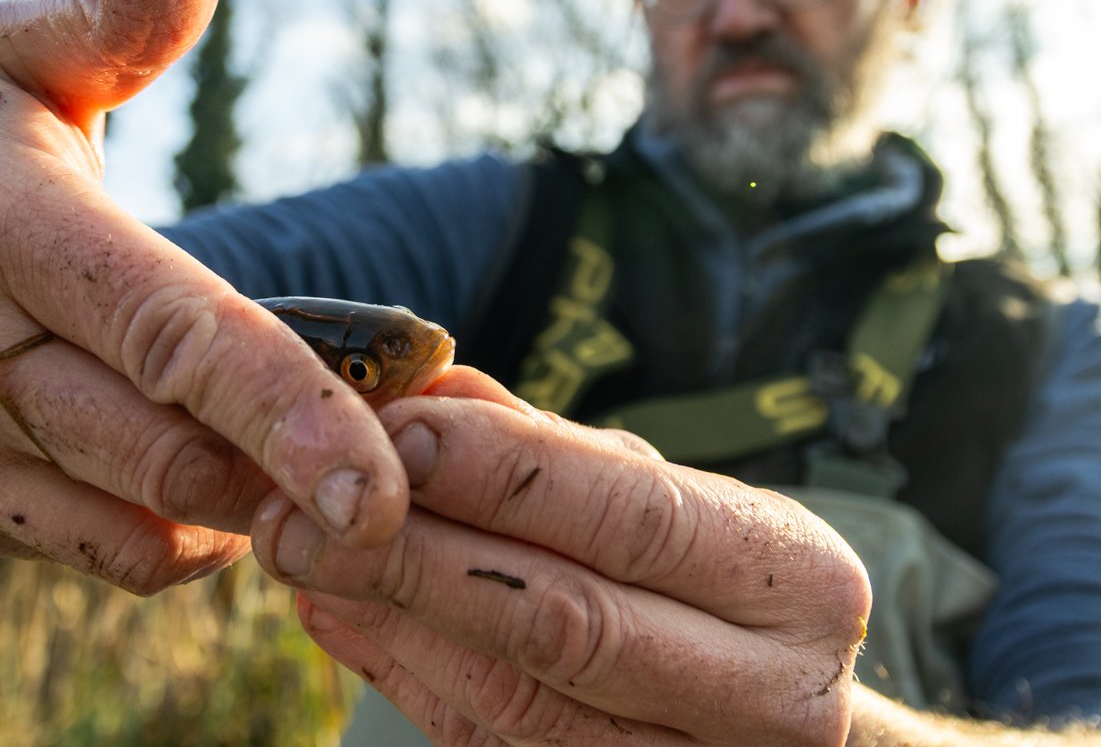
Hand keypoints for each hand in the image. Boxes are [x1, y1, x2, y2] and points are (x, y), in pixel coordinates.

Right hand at [0, 0, 407, 592]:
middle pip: (173, 452)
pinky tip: (208, 480)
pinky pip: (105, 557)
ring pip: (146, 524)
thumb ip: (123, 3)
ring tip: (291, 457)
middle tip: (383, 469)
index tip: (385, 484)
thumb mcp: (24, 57)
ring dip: (249, 507)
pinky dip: (185, 534)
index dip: (290, 410)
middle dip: (296, 476)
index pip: (173, 333)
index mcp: (6, 227)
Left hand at [253, 368, 871, 745]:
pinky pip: (494, 746)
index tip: (401, 429)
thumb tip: (433, 389)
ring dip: (392, 621)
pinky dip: (407, 679)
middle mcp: (768, 693)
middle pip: (565, 620)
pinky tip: (343, 619)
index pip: (638, 517)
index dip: (509, 474)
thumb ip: (561, 453)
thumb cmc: (731, 591)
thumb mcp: (683, 506)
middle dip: (420, 556)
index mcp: (796, 582)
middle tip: (306, 506)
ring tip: (303, 556)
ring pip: (515, 699)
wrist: (785, 724)